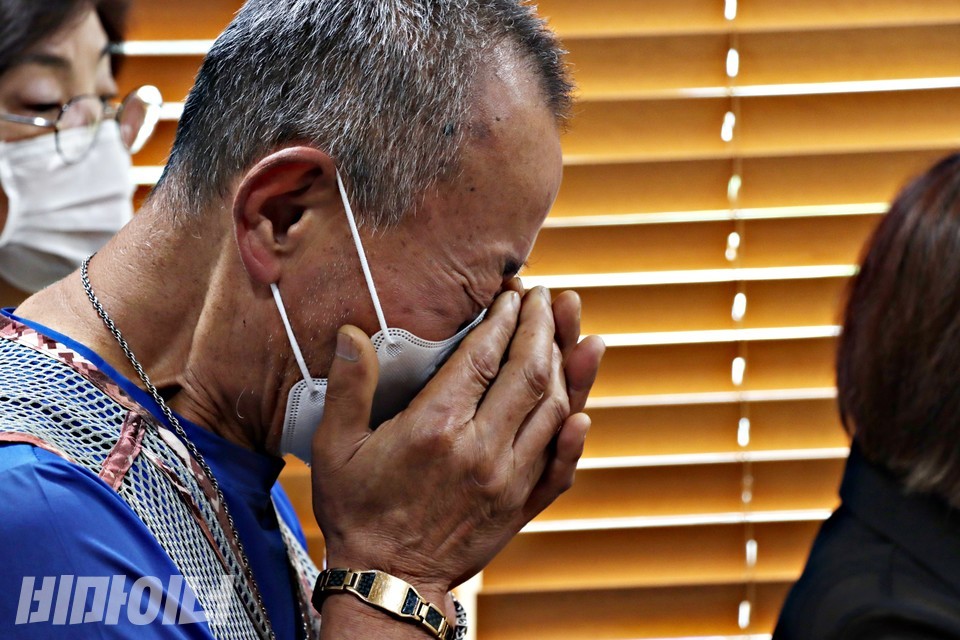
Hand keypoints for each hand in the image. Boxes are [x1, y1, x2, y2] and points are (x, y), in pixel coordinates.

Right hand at [309, 286, 601, 604]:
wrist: (387, 583)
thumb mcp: (335, 448)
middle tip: (544, 297)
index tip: (511, 293)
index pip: (484, 356)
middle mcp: (482, 449)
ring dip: (568, 368)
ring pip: (553, 411)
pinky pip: (561, 467)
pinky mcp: (521, 506)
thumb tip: (350, 333)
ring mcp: (508, 480)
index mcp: (437, 428)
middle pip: (528, 373)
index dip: (502, 318)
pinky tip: (584, 410)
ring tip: (575, 332)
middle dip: (541, 327)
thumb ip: (348, 387)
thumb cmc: (358, 513)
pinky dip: (576, 436)